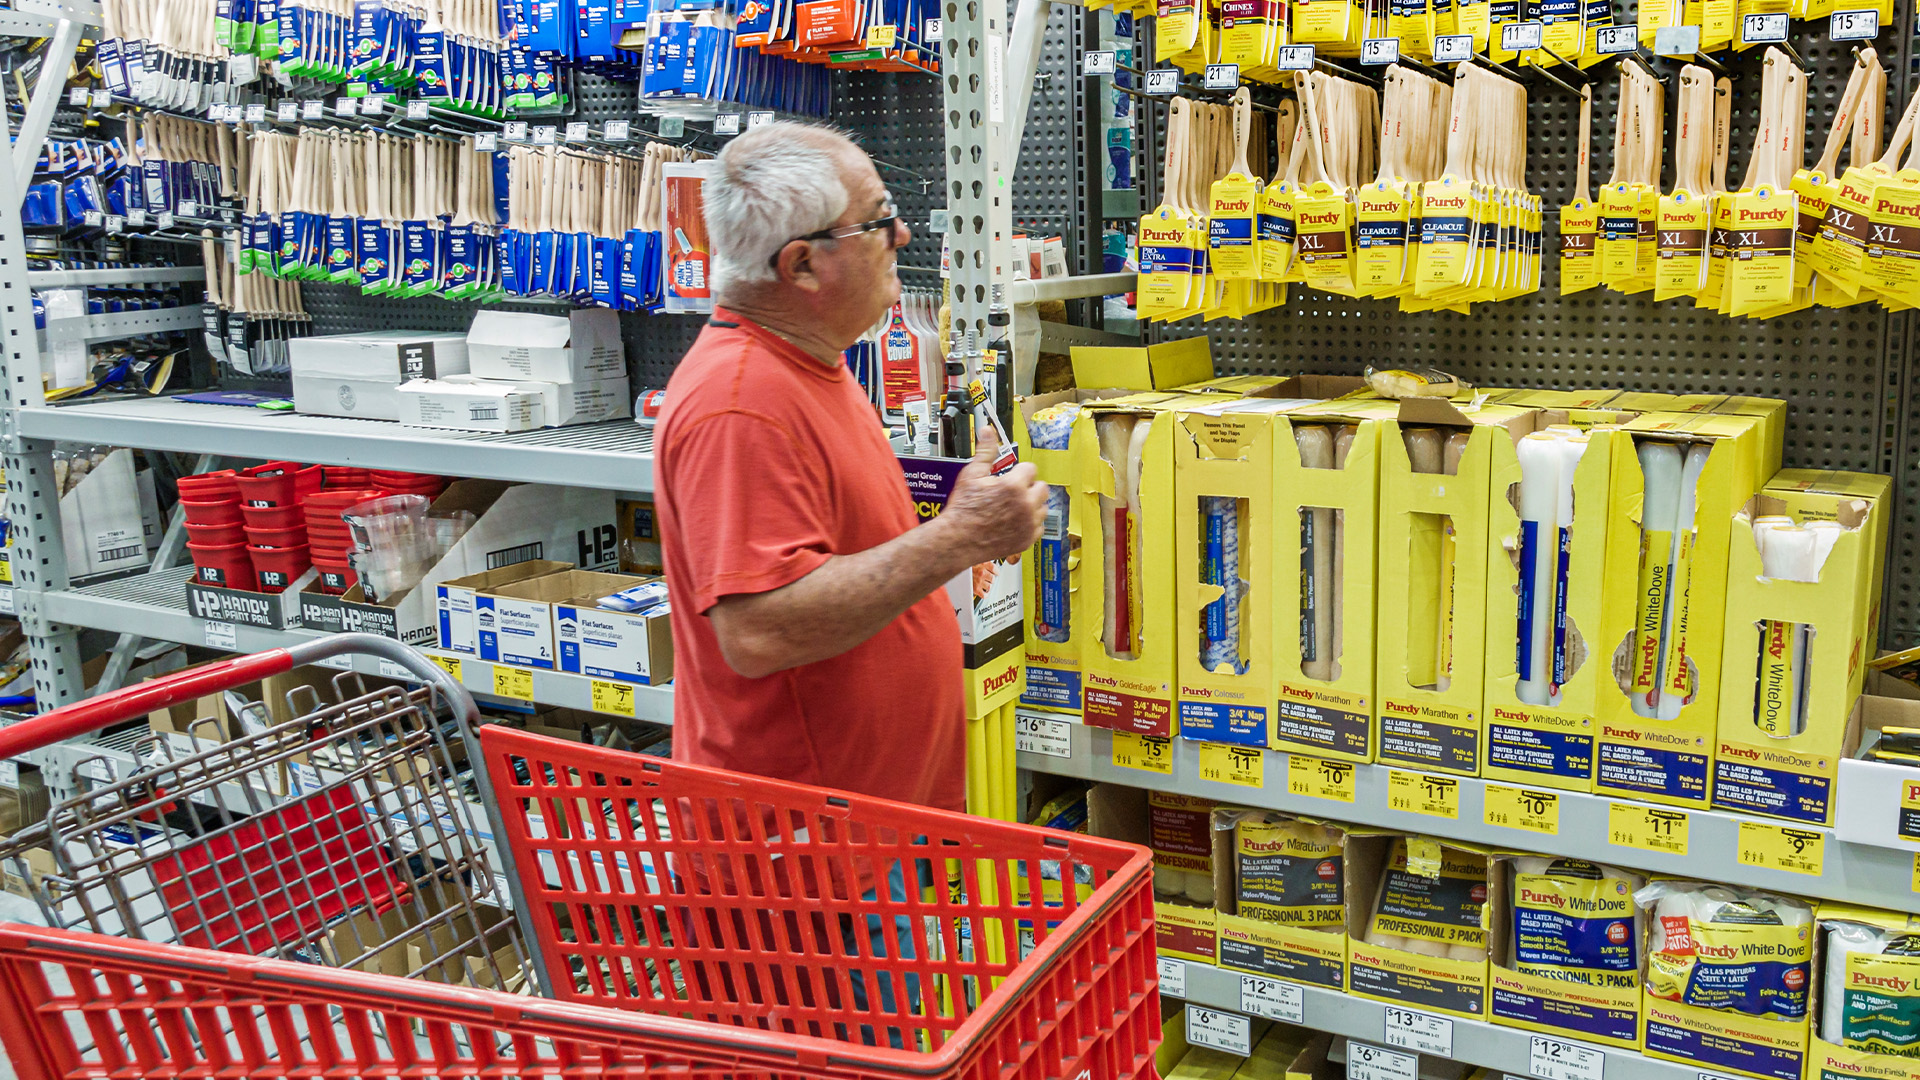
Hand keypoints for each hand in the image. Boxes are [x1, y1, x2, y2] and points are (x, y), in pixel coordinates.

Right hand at [942, 424, 1047, 563]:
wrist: (957, 540)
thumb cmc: (963, 509)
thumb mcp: (971, 475)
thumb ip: (985, 452)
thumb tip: (988, 432)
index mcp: (1014, 486)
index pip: (1030, 468)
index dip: (1019, 471)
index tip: (1010, 477)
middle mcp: (1025, 504)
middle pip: (1042, 487)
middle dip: (1029, 487)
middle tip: (1012, 492)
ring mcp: (1028, 523)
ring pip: (1043, 507)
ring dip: (1032, 505)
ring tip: (1013, 507)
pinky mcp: (1028, 539)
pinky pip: (1039, 527)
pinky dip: (1030, 524)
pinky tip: (1015, 521)